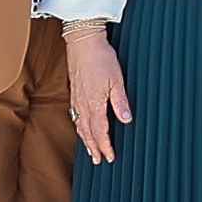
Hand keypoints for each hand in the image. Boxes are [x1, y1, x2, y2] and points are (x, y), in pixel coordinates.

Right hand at [66, 25, 132, 161]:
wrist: (82, 41)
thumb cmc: (100, 58)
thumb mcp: (116, 80)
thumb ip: (120, 102)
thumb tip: (126, 120)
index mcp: (94, 104)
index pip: (100, 132)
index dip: (105, 146)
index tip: (110, 157)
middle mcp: (83, 104)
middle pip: (87, 132)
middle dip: (93, 147)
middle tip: (98, 161)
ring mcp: (76, 98)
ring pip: (79, 125)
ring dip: (85, 139)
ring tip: (90, 150)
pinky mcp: (74, 91)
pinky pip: (75, 115)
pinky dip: (79, 126)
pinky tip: (81, 126)